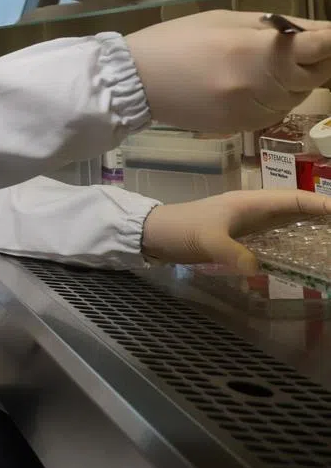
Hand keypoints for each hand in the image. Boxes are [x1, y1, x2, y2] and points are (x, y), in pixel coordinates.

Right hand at [126, 10, 330, 131]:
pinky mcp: (243, 128)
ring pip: (298, 96)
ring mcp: (251, 111)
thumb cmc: (176, 40)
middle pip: (315, 74)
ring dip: (295, 80)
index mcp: (252, 50)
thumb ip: (276, 26)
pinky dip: (276, 98)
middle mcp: (258, 85)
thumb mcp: (224, 20)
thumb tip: (320, 31)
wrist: (134, 81)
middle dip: (315, 58)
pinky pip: (278, 112)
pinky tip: (254, 85)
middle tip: (301, 46)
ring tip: (267, 65)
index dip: (330, 40)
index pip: (318, 47)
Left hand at [140, 189, 330, 273]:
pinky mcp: (240, 236)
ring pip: (287, 222)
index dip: (320, 204)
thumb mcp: (206, 240)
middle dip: (322, 216)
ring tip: (328, 243)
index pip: (293, 199)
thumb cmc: (181, 229)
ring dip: (310, 229)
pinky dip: (292, 242)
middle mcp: (252, 209)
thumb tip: (256, 268)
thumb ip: (230, 253)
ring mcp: (247, 222)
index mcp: (248, 202)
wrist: (155, 233)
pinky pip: (275, 237)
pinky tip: (303, 256)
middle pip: (295, 208)